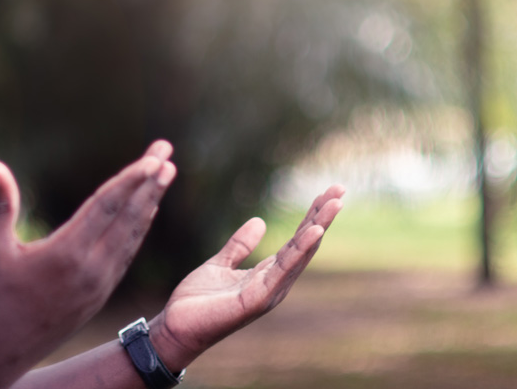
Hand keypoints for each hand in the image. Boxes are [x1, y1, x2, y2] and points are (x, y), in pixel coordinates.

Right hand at [0, 142, 177, 386]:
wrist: (0, 353)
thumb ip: (0, 204)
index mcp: (67, 254)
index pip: (107, 207)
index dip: (131, 179)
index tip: (153, 158)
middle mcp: (91, 270)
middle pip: (129, 217)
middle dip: (151, 183)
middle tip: (167, 152)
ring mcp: (99, 285)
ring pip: (131, 237)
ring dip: (149, 203)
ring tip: (165, 176)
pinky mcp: (98, 296)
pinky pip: (125, 255)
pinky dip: (137, 230)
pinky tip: (144, 214)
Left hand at [147, 185, 344, 370]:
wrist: (177, 328)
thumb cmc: (197, 302)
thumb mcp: (219, 264)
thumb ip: (239, 246)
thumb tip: (260, 221)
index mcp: (267, 274)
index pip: (295, 241)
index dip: (311, 216)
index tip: (327, 193)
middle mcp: (274, 283)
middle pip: (304, 244)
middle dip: (322, 216)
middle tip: (340, 188)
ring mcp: (269, 292)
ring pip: (300, 254)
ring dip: (318, 226)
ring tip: (335, 203)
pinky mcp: (257, 299)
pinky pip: (282, 270)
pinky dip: (300, 250)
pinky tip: (315, 231)